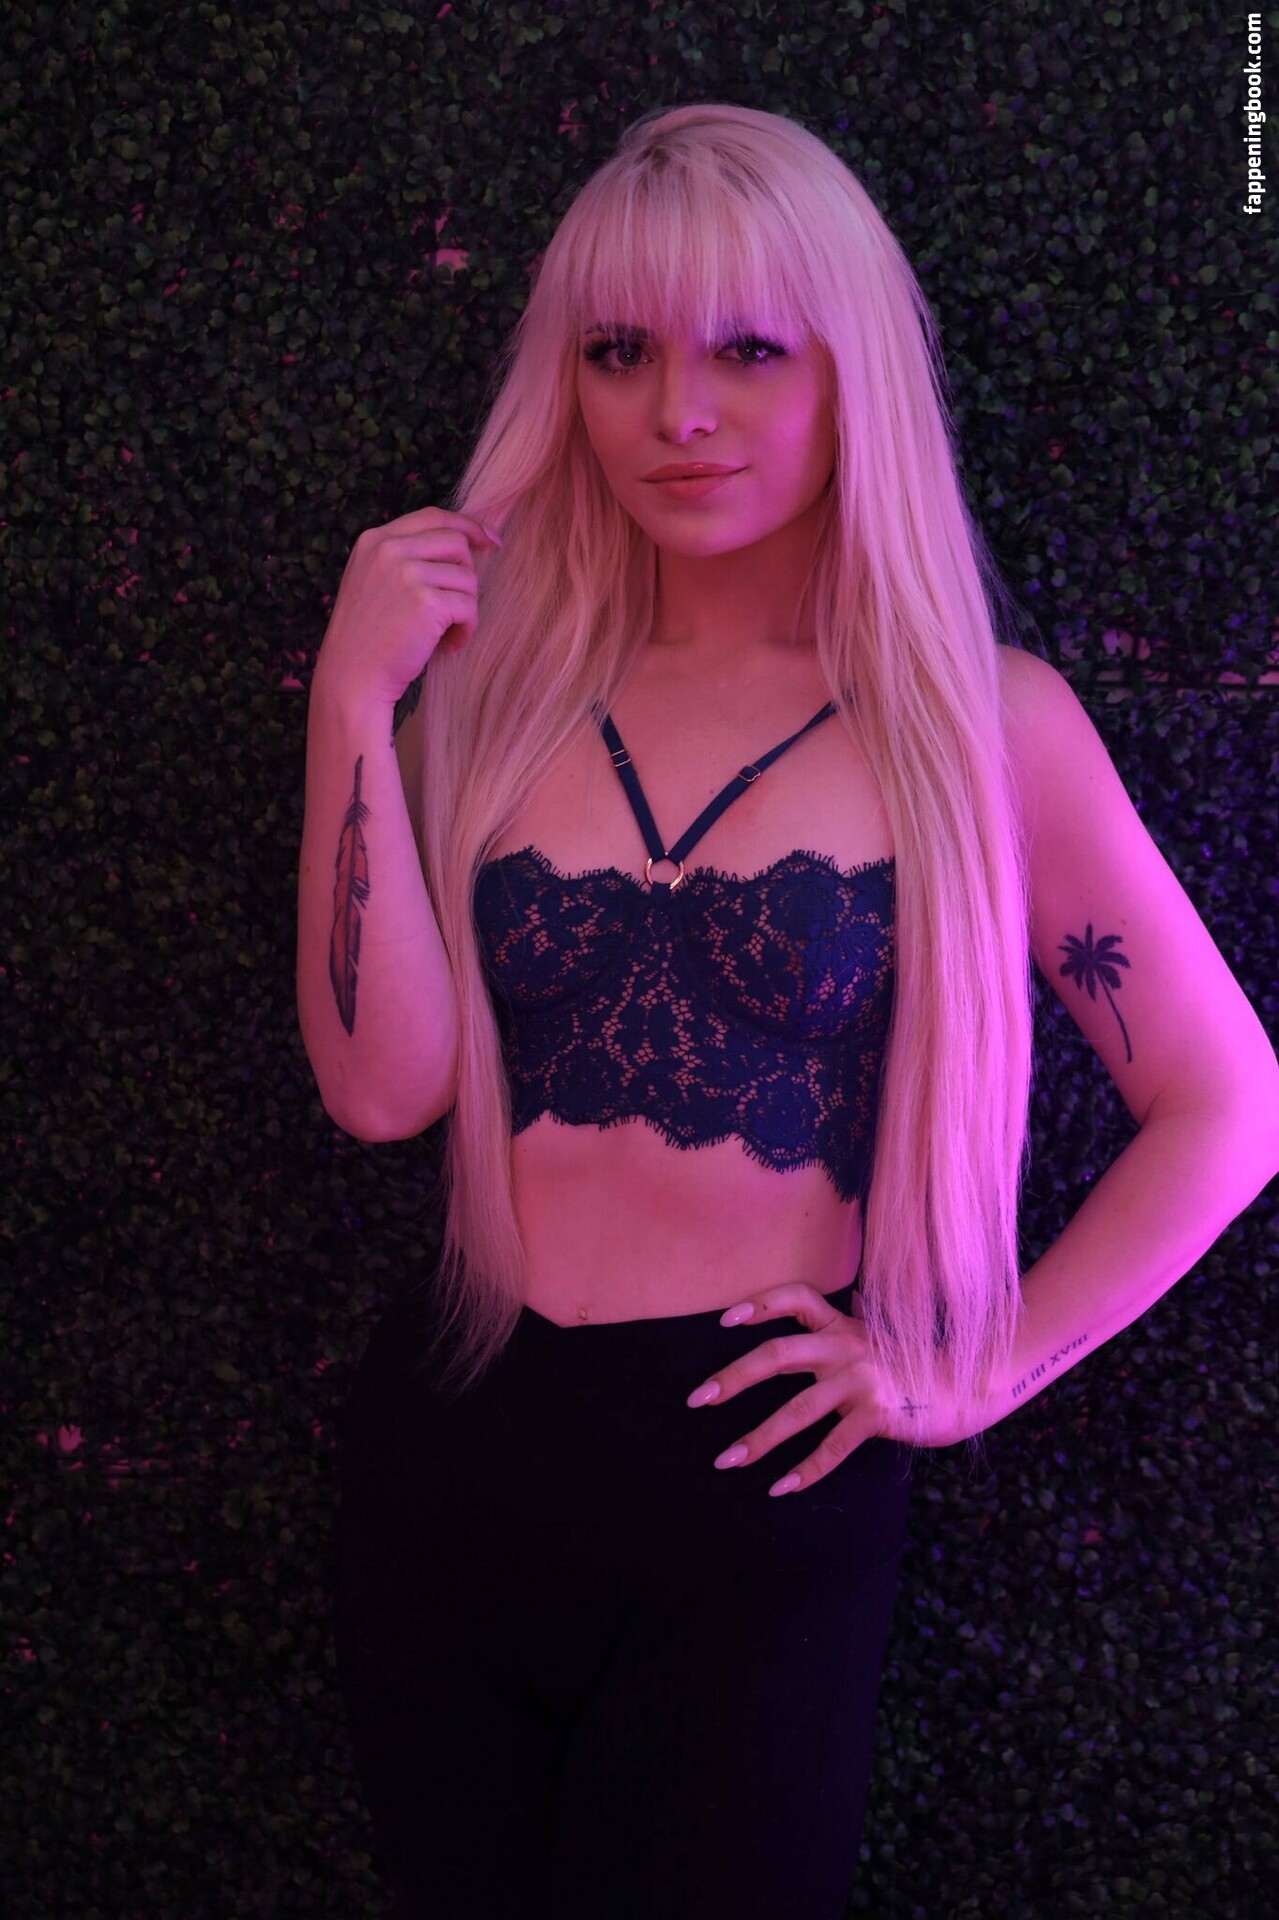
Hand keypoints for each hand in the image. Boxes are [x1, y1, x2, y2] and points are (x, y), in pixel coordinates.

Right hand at [316, 506, 502, 706]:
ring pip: (467, 577)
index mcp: (375, 540)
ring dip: (465, 608)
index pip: (433, 517)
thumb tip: (461, 543)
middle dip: (467, 574)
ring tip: (447, 633)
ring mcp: (408, 574)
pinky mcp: (427, 602)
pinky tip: (449, 646)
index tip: (491, 541)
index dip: (467, 526)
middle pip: (456, 542)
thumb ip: (403, 558)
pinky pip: (469, 607)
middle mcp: (389, 550)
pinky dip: (467, 630)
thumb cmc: (367, 638)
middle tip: (457, 606)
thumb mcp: (372, 581)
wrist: (352, 677)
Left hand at [684, 1283, 962, 1495]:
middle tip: (697, 1399)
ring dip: (757, 1438)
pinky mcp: (878, 1415)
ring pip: (798, 1410)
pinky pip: (833, 1446)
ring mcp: (861, 1381)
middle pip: (778, 1355)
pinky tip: (780, 1488)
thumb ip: (844, 1329)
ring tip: (725, 1459)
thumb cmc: (914, 1364)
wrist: (969, 1384)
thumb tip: (822, 1316)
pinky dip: (805, 1470)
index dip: (759, 1304)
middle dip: (733, 1378)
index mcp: (842, 1325)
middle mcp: (846, 1347)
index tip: (724, 1320)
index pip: (794, 1298)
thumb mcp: (875, 1337)